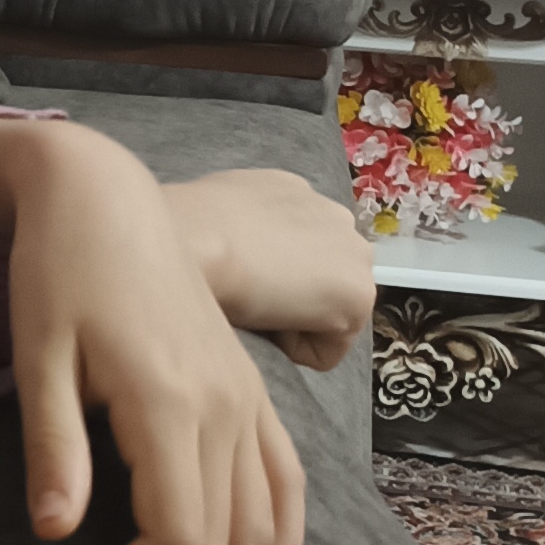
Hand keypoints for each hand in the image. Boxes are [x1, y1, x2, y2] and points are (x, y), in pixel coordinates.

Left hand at [0, 120, 308, 544]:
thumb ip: (55, 446)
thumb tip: (53, 537)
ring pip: (261, 530)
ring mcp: (246, 403)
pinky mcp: (247, 393)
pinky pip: (286, 483)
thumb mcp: (39, 355)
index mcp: (173, 408)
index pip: (177, 542)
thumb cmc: (58, 273)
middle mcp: (226, 413)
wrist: (104, 196)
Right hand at [166, 166, 377, 370]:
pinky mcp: (359, 297)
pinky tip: (266, 320)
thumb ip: (245, 227)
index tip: (235, 275)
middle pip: (321, 283)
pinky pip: (325, 350)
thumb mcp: (215, 211)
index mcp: (297, 193)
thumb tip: (240, 252)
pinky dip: (294, 348)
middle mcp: (334, 215)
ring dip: (294, 322)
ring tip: (256, 306)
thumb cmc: (185, 231)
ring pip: (327, 316)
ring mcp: (355, 254)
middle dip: (291, 298)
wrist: (198, 239)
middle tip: (249, 295)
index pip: (298, 252)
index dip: (265, 277)